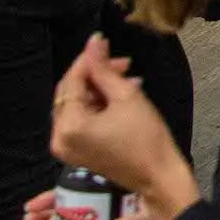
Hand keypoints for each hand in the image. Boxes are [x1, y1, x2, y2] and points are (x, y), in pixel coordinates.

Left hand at [49, 35, 199, 219]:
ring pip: (76, 105)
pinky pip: (81, 121)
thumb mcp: (126, 97)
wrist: (159, 178)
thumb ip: (104, 68)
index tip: (104, 42)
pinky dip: (97, 106)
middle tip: (122, 63)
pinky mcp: (77, 153)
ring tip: (127, 79)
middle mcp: (60, 138)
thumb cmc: (147, 139)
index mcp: (69, 126)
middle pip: (70, 93)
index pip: (72, 81)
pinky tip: (120, 96)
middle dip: (94, 74)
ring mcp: (67, 148)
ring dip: (98, 89)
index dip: (89, 59)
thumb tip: (94, 41)